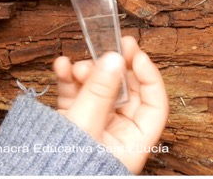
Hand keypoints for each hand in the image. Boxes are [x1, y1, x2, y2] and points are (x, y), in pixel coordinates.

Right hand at [54, 36, 168, 173]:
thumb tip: (114, 59)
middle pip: (127, 93)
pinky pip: (77, 96)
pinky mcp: (72, 124)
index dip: (149, 76)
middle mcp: (116, 135)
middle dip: (116, 68)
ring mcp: (94, 128)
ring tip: (76, 67)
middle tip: (111, 46)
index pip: (154, 104)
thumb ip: (99, 91)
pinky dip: (70, 80)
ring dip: (89, 72)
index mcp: (132, 143)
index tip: (136, 55)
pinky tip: (62, 66)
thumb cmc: (58, 169)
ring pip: (101, 91)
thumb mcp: (83, 126)